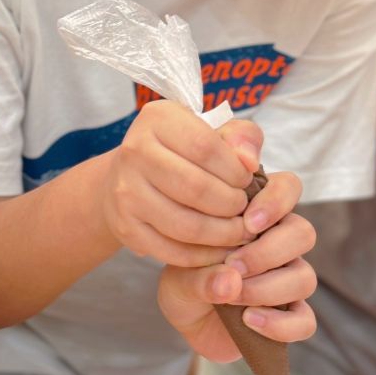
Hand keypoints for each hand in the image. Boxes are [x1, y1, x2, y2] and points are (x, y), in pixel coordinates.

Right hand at [104, 100, 263, 266]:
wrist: (128, 178)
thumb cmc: (182, 152)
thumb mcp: (213, 132)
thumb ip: (242, 137)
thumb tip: (250, 162)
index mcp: (157, 119)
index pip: (205, 147)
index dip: (235, 170)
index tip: (247, 180)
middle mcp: (135, 151)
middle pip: (196, 188)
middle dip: (232, 204)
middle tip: (246, 210)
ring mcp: (126, 192)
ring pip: (186, 225)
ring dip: (223, 234)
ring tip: (240, 231)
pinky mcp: (125, 227)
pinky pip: (173, 251)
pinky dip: (204, 255)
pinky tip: (220, 248)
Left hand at [157, 171, 316, 360]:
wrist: (188, 322)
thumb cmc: (185, 283)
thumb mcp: (178, 278)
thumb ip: (199, 276)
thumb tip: (231, 281)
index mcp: (258, 216)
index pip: (288, 188)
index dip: (277, 200)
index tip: (248, 222)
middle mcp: (280, 244)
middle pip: (303, 233)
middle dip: (268, 251)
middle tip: (233, 264)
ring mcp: (289, 280)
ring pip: (305, 277)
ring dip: (268, 288)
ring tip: (233, 297)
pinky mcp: (290, 317)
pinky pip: (304, 322)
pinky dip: (280, 325)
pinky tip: (250, 320)